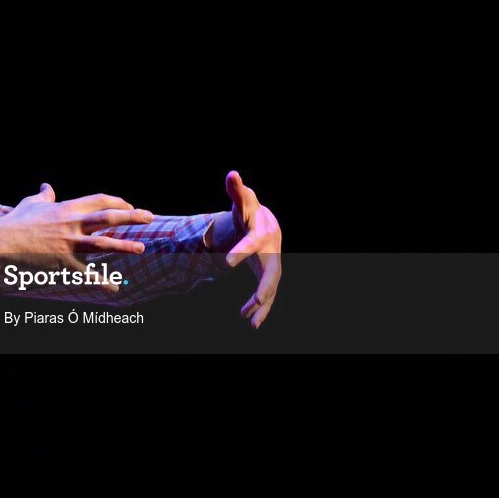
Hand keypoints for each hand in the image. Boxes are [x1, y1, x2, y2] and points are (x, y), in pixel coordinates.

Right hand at [0, 183, 154, 284]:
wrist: (2, 242)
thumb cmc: (16, 222)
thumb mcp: (31, 204)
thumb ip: (44, 196)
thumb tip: (46, 186)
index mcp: (67, 209)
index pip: (99, 201)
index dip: (117, 202)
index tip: (129, 206)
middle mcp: (72, 224)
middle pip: (108, 217)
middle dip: (131, 216)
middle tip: (149, 217)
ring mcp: (69, 244)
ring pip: (103, 244)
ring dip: (124, 246)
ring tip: (141, 248)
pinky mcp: (64, 263)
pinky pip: (87, 273)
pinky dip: (102, 281)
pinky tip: (115, 288)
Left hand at [206, 170, 281, 328]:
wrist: (265, 222)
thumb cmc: (250, 210)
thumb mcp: (243, 201)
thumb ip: (236, 190)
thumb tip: (232, 174)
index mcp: (261, 233)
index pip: (251, 243)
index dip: (240, 252)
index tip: (226, 263)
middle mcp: (270, 251)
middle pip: (271, 271)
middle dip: (264, 286)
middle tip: (256, 300)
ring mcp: (272, 264)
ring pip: (270, 288)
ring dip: (262, 305)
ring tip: (250, 322)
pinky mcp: (268, 275)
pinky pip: (267, 294)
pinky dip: (261, 309)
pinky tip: (252, 323)